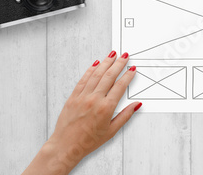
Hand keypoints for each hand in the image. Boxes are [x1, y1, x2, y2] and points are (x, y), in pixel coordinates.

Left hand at [23, 51, 141, 174]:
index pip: (120, 86)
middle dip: (118, 64)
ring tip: (112, 55)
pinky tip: (95, 64)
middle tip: (125, 56)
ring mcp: (82, 97)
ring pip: (96, 74)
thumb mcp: (111, 131)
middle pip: (109, 76)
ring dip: (105, 63)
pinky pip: (83, 80)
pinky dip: (90, 70)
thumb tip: (136, 105)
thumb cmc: (88, 141)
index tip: (132, 70)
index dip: (127, 76)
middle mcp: (94, 100)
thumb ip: (125, 115)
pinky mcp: (73, 97)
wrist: (66, 146)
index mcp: (105, 108)